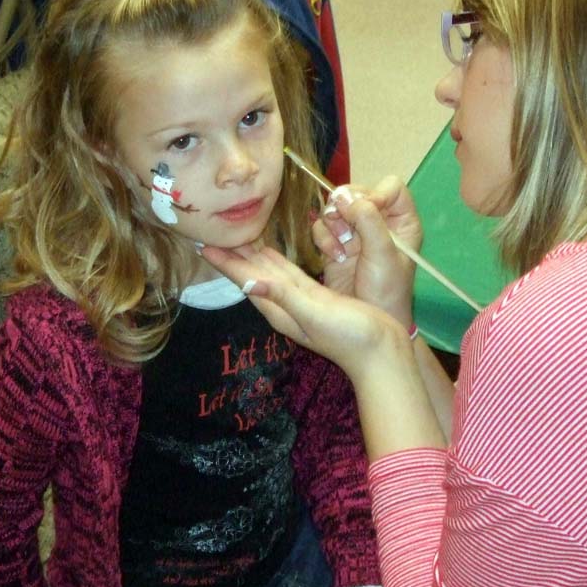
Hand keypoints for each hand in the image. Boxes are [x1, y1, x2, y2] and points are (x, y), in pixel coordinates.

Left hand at [201, 245, 406, 379]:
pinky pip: (289, 273)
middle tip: (215, 233)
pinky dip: (277, 261)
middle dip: (234, 257)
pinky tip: (272, 254)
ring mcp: (301, 301)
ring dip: (252, 257)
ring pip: (270, 273)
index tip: (205, 244)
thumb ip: (284, 296)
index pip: (246, 281)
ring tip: (237, 238)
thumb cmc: (350, 336)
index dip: (226, 264)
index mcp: (280, 308)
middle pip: (253, 275)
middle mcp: (286, 304)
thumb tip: (249, 283)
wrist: (382, 352)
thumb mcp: (314, 314)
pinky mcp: (318, 296)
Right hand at [314, 177, 422, 325]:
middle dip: (347, 207)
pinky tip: (334, 255)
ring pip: (337, 207)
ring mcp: (356, 232)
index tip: (363, 209)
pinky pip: (323, 226)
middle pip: (357, 193)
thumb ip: (369, 220)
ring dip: (334, 223)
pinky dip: (324, 238)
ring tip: (341, 246)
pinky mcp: (335, 244)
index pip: (390, 187)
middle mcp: (380, 222)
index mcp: (402, 221)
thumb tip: (345, 196)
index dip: (375, 193)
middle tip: (343, 225)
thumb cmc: (386, 291)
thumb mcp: (383, 254)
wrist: (367, 323)